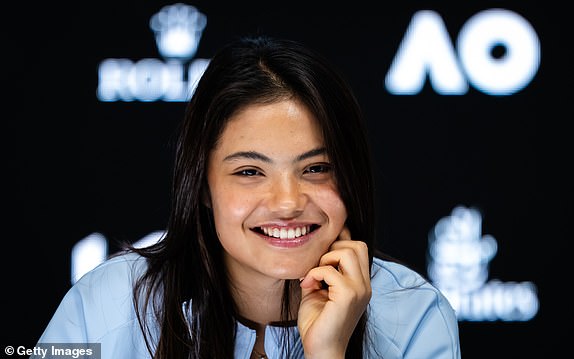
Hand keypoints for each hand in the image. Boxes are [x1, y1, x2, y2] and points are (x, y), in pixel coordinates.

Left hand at [297, 227, 371, 357]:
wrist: (320, 350)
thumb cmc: (318, 323)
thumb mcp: (318, 290)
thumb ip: (320, 271)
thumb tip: (312, 252)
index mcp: (360, 284)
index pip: (359, 248)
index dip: (339, 244)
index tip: (319, 258)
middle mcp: (364, 286)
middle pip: (357, 245)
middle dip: (333, 248)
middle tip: (318, 266)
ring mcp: (359, 290)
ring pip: (347, 252)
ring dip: (325, 259)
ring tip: (314, 275)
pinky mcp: (348, 296)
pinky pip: (330, 270)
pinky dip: (314, 273)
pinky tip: (306, 286)